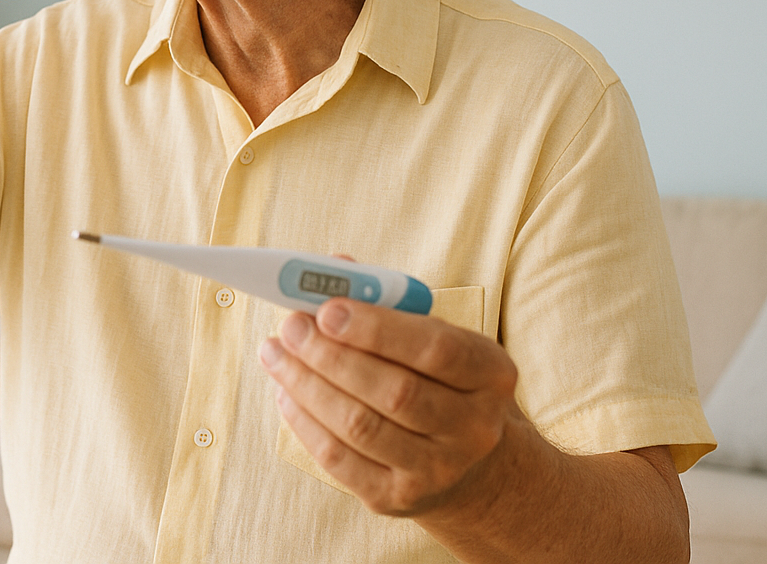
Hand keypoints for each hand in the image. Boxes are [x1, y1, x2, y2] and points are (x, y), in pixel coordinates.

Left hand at [259, 298, 520, 518]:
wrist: (473, 467)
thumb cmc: (445, 384)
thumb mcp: (439, 339)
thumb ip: (390, 303)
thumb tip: (333, 268)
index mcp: (491, 374)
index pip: (436, 348)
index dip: (378, 328)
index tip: (328, 308)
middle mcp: (473, 428)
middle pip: (394, 392)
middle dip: (331, 355)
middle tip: (290, 326)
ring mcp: (437, 470)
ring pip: (359, 425)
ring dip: (306, 384)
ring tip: (275, 352)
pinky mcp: (396, 499)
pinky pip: (339, 460)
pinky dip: (304, 422)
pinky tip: (285, 392)